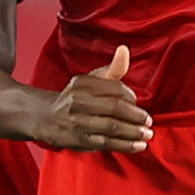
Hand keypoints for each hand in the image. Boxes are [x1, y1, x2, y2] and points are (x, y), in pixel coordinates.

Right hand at [35, 46, 155, 153]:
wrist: (46, 118)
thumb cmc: (75, 98)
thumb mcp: (90, 80)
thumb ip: (111, 69)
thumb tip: (125, 50)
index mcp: (82, 84)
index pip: (114, 87)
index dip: (130, 96)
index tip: (137, 102)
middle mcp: (78, 102)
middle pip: (115, 108)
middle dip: (136, 115)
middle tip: (148, 121)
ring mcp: (78, 122)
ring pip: (112, 127)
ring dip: (134, 131)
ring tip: (148, 133)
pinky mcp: (79, 140)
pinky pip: (107, 143)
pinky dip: (125, 145)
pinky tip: (138, 145)